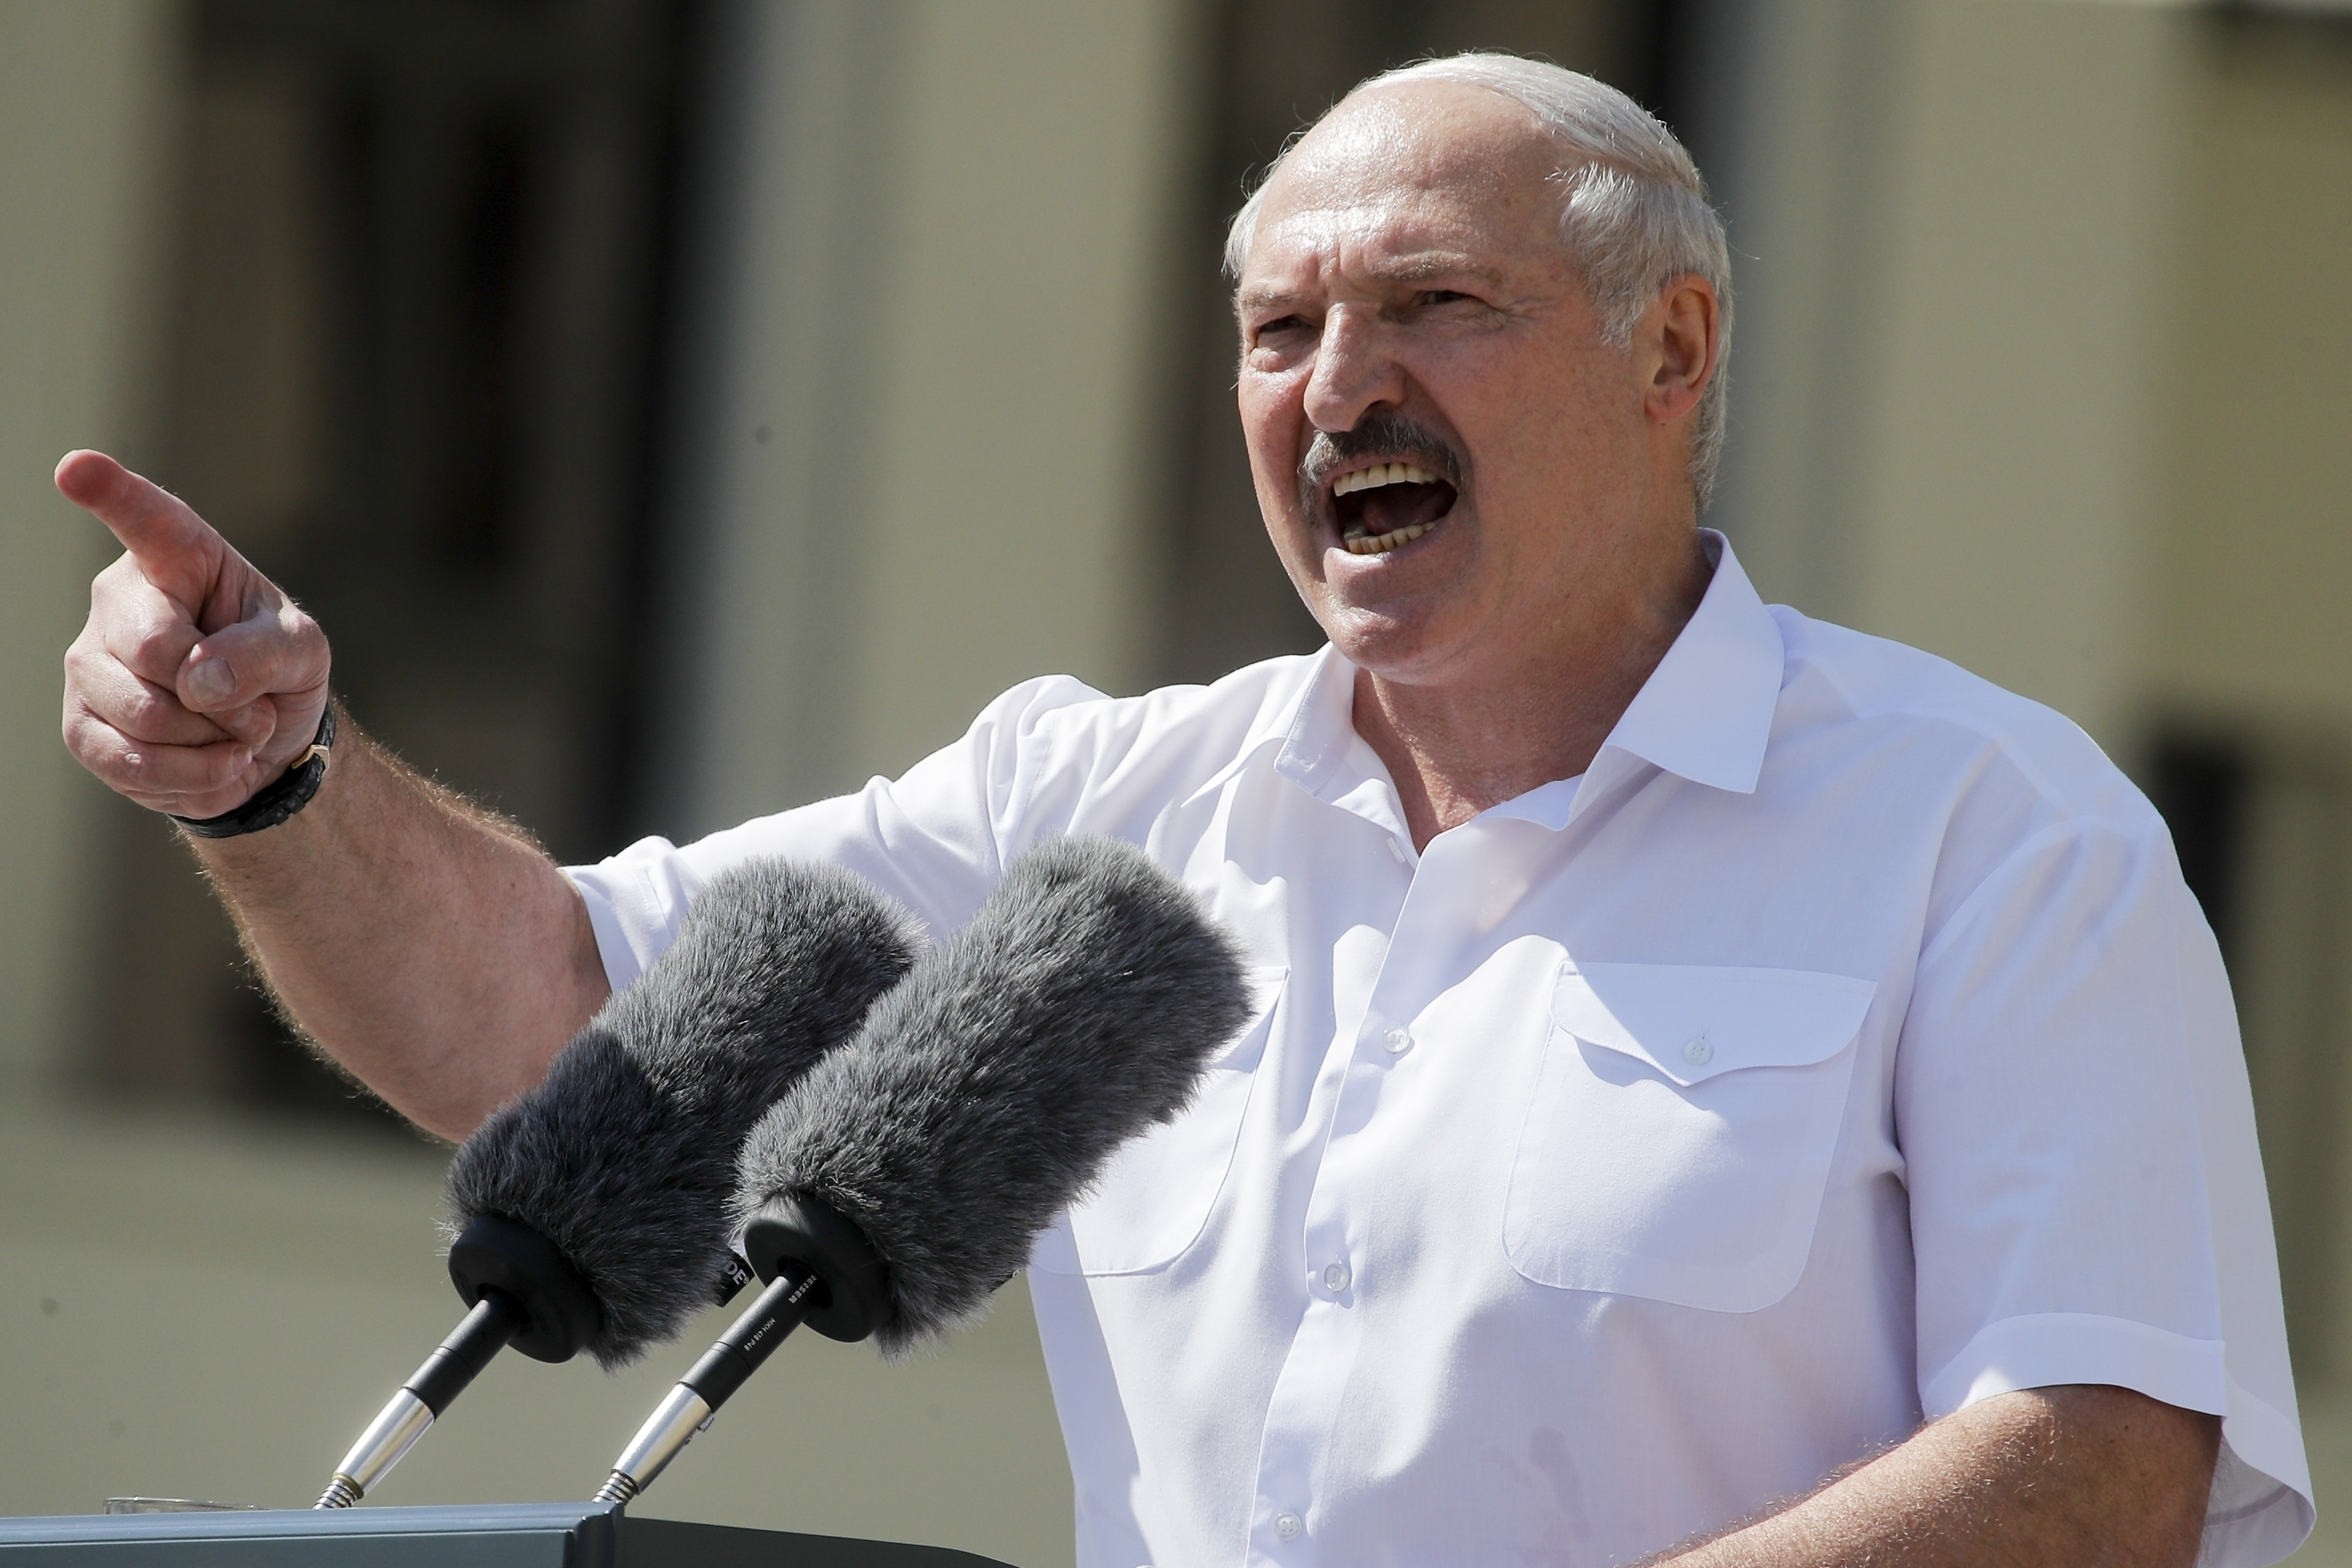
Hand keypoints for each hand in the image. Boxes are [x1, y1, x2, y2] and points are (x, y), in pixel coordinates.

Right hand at [58, 450, 331, 820]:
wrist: (263, 742)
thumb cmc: (279, 670)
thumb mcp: (302, 651)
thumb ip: (264, 653)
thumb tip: (199, 681)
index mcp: (180, 559)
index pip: (145, 519)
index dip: (110, 493)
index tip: (77, 468)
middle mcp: (120, 601)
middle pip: (152, 648)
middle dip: (220, 696)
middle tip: (257, 710)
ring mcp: (91, 663)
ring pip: (141, 714)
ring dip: (212, 742)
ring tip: (238, 735)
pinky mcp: (84, 725)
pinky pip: (128, 762)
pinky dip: (192, 779)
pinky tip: (217, 767)